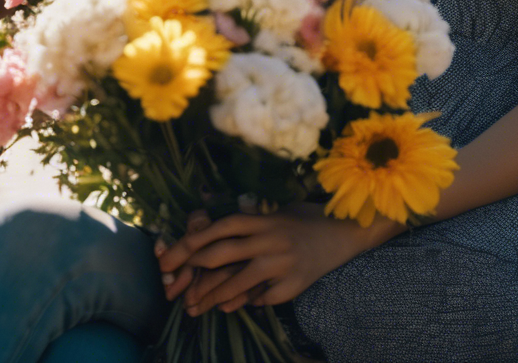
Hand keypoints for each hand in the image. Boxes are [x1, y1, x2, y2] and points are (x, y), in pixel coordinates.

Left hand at [155, 202, 393, 314]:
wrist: (346, 233)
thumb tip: (219, 234)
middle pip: (222, 254)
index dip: (193, 240)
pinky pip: (262, 298)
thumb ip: (253, 223)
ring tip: (196, 305)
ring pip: (237, 283)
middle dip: (192, 269)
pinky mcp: (294, 285)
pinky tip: (235, 305)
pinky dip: (246, 302)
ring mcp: (282, 264)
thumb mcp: (280, 212)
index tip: (172, 254)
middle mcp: (270, 239)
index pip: (221, 227)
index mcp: (264, 220)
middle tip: (173, 283)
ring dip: (212, 295)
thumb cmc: (309, 219)